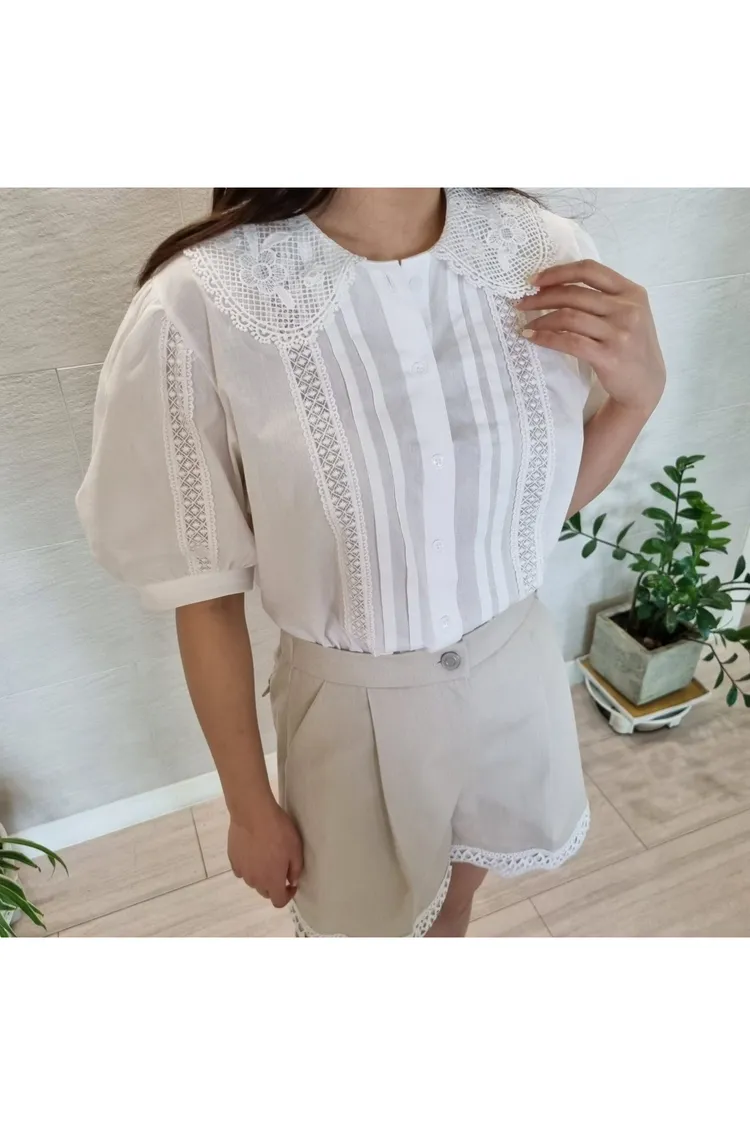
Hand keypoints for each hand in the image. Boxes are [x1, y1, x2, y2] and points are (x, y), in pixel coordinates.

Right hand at [228, 798, 303, 908]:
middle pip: (265, 892)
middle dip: (274, 885)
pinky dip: (248, 866)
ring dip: (261, 875)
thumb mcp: (296, 849)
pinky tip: (252, 852)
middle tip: (280, 868)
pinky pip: (242, 870)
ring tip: (266, 857)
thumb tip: (292, 881)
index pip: (278, 901)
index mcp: (272, 881)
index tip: (291, 883)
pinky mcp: (232, 859)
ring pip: (253, 881)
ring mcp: (242, 871)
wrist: (253, 814)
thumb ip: (295, 870)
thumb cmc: (278, 831)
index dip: (287, 896)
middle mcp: (255, 881)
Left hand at [515, 259, 665, 415]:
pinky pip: (570, 342)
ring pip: (569, 317)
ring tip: (527, 325)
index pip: (589, 270)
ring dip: (541, 320)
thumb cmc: (631, 345)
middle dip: (542, 297)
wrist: (645, 384)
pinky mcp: (609, 356)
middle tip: (522, 303)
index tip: (535, 280)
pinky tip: (533, 338)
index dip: (558, 272)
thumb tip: (555, 285)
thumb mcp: (627, 313)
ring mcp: (620, 333)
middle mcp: (628, 309)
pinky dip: (546, 338)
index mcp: (631, 292)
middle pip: (574, 294)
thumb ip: (603, 297)